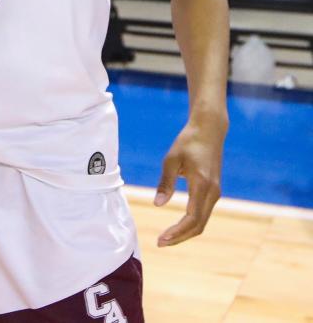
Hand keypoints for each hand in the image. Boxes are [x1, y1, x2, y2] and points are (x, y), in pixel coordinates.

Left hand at [155, 111, 226, 246]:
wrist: (209, 130)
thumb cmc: (188, 142)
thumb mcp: (171, 159)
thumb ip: (165, 183)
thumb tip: (158, 205)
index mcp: (202, 185)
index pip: (192, 218)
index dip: (177, 232)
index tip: (161, 239)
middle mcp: (213, 193)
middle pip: (199, 225)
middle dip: (180, 237)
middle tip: (160, 243)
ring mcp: (215, 193)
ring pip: (202, 221)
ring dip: (185, 232)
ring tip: (166, 238)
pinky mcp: (213, 190)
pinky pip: (203, 213)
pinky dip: (191, 223)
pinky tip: (178, 226)